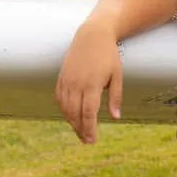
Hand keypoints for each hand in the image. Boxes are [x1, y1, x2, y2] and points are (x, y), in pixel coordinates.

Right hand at [55, 18, 122, 143]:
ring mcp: (66, 80)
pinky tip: (71, 117)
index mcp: (92, 85)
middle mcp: (76, 84)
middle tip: (87, 141)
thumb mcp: (117, 76)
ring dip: (71, 122)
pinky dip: (64, 111)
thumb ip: (115, 97)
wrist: (92, 36)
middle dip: (80, 129)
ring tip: (81, 132)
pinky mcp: (61, 77)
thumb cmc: (108, 56)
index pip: (88, 113)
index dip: (89, 128)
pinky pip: (59, 99)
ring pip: (65, 108)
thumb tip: (116, 117)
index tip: (92, 140)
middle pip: (75, 114)